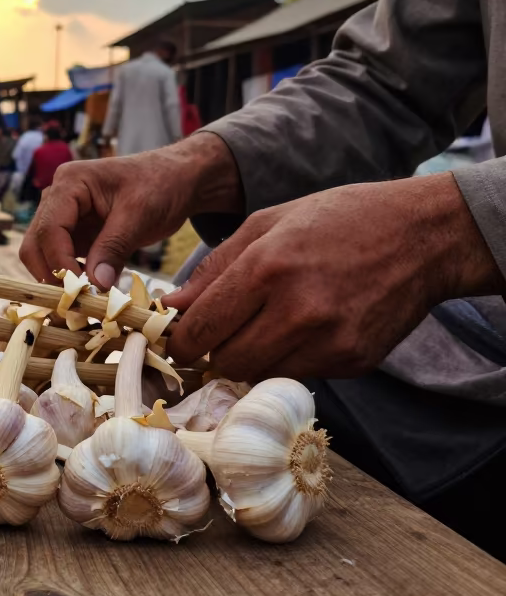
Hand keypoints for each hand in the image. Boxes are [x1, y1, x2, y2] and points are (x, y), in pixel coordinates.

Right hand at [20, 133, 242, 287]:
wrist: (177, 179)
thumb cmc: (160, 186)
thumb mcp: (140, 215)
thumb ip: (114, 248)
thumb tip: (95, 286)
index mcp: (70, 182)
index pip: (50, 229)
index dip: (60, 264)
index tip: (78, 293)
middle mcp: (58, 198)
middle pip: (36, 244)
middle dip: (51, 275)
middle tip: (75, 304)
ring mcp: (64, 217)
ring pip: (42, 255)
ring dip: (57, 280)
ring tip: (83, 302)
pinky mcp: (75, 234)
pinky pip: (61, 261)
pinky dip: (69, 279)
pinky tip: (89, 294)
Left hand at [167, 173, 504, 381]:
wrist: (423, 236)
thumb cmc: (338, 219)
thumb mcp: (267, 223)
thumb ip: (214, 269)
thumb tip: (173, 308)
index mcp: (268, 267)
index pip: (203, 329)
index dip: (180, 342)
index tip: (177, 341)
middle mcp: (298, 310)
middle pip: (227, 362)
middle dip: (213, 353)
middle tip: (218, 335)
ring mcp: (329, 342)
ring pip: (260, 376)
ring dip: (249, 359)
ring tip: (262, 326)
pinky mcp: (353, 362)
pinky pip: (297, 375)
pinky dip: (286, 359)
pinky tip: (300, 329)